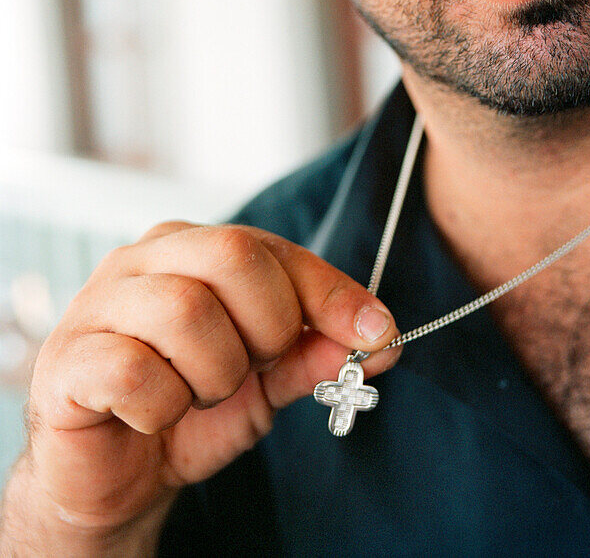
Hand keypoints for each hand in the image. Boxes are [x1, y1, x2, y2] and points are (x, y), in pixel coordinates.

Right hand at [14, 221, 399, 540]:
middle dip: (267, 327)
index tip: (378, 333)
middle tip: (256, 369)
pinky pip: (135, 372)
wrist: (116, 481)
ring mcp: (97, 304)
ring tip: (198, 396)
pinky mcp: (66, 361)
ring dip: (215, 374)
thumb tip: (384, 338)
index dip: (330, 292)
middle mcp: (143, 259)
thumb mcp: (269, 380)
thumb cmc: (190, 410)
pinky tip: (155, 416)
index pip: (273, 248)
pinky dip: (164, 408)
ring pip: (186, 311)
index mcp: (193, 247)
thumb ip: (317, 352)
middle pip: (231, 255)